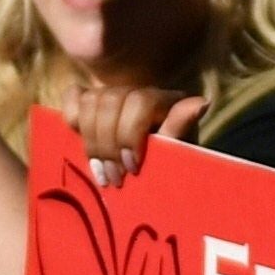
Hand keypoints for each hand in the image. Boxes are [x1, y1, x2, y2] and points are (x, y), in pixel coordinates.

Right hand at [70, 84, 199, 188]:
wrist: (154, 183)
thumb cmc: (171, 169)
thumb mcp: (178, 155)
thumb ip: (181, 129)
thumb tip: (202, 102)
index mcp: (163, 101)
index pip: (140, 101)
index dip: (130, 133)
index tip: (132, 168)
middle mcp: (137, 92)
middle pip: (110, 101)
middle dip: (108, 144)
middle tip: (115, 178)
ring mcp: (112, 96)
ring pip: (90, 101)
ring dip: (91, 140)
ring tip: (101, 171)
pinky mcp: (91, 104)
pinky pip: (74, 97)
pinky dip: (72, 118)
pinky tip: (80, 142)